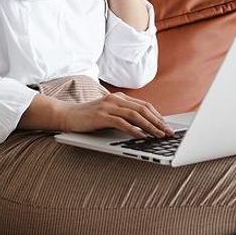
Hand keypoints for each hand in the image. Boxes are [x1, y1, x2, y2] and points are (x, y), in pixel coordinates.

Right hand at [58, 91, 173, 138]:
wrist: (66, 115)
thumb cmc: (88, 118)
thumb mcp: (109, 114)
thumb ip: (123, 116)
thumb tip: (144, 128)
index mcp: (119, 98)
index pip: (145, 106)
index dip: (158, 116)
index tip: (168, 127)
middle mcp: (115, 99)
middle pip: (143, 109)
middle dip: (158, 122)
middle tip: (169, 133)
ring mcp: (108, 106)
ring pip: (135, 115)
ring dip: (150, 126)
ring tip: (159, 135)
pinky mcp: (101, 116)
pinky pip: (121, 122)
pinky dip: (133, 130)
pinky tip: (141, 137)